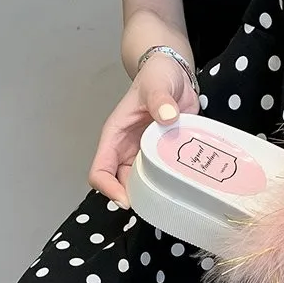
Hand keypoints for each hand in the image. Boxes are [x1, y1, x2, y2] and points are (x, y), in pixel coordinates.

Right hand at [88, 52, 199, 207]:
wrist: (175, 76)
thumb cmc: (158, 76)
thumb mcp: (157, 83)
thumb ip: (160, 97)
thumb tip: (166, 114)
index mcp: (116, 136)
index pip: (100, 171)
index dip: (109, 189)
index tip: (128, 200)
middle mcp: (126, 151)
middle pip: (121, 186)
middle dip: (135, 199)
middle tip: (157, 206)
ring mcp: (143, 157)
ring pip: (141, 187)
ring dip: (153, 196)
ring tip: (171, 201)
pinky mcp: (161, 159)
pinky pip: (161, 180)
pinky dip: (169, 187)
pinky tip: (183, 190)